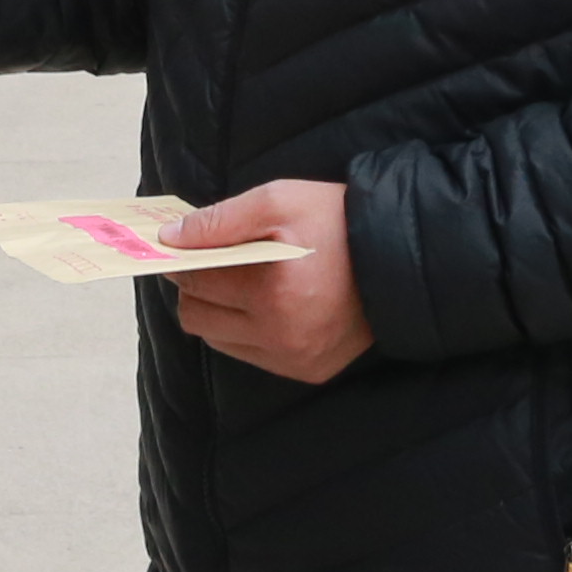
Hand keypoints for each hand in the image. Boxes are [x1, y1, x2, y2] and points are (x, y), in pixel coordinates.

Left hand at [166, 180, 369, 382]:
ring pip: (219, 340)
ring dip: (217, 311)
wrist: (400, 257)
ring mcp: (295, 358)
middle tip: (207, 262)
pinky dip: (245, 331)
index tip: (174, 247)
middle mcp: (281, 335)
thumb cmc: (338, 221)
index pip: (197, 282)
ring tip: (238, 282)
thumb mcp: (279, 201)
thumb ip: (220, 220)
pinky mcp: (309, 370)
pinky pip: (251, 355)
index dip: (180, 261)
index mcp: (272, 292)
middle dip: (194, 287)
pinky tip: (263, 304)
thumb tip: (171, 238)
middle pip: (198, 317)